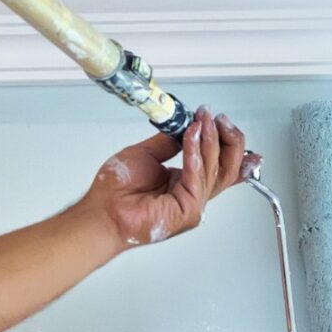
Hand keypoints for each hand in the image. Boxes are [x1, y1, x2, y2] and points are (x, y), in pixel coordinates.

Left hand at [83, 107, 246, 249]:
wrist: (103, 211)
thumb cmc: (116, 192)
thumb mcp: (147, 154)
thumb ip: (169, 142)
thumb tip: (184, 124)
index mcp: (187, 183)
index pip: (220, 163)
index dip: (226, 141)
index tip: (219, 120)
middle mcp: (193, 194)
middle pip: (227, 168)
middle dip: (229, 140)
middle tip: (219, 119)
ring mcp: (193, 204)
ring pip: (215, 170)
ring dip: (209, 140)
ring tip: (203, 121)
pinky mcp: (188, 210)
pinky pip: (197, 177)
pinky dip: (195, 153)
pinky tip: (192, 136)